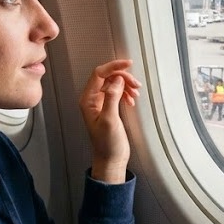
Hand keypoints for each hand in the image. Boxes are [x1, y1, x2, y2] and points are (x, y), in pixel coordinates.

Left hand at [78, 59, 140, 183]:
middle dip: (123, 77)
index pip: (99, 74)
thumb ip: (112, 98)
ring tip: (136, 93)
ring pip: (114, 83)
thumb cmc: (107, 145)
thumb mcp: (110, 120)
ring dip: (126, 85)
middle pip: (107, 77)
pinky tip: (132, 100)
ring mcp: (100, 103)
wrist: (110, 159)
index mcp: (87, 100)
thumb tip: (117, 80)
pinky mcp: (108, 107)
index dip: (114, 66)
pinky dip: (126, 92)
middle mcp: (92, 99)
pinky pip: (117, 92)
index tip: (128, 63)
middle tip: (136, 84)